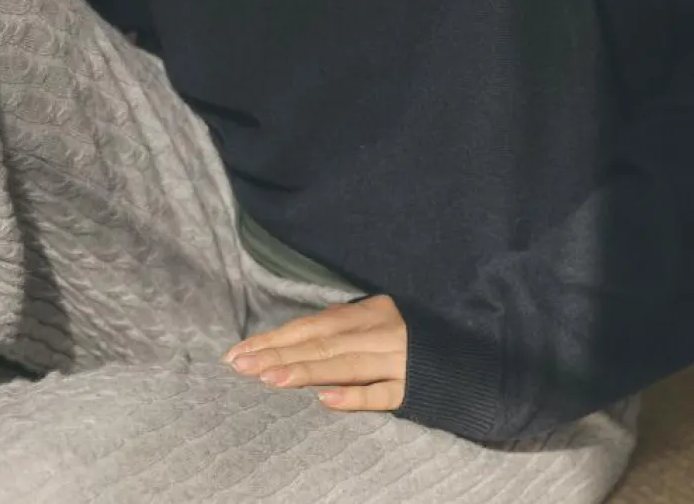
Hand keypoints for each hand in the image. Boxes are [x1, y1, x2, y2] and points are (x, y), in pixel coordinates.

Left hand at [221, 292, 407, 412]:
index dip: (275, 337)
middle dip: (278, 353)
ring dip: (304, 371)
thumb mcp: (381, 319)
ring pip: (344, 364)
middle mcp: (380, 332)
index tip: (239, 351)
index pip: (311, 325)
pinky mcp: (414, 388)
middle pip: (321, 343)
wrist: (472, 360)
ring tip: (268, 379)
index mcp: (368, 312)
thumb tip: (308, 327)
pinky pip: (381, 393)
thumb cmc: (418, 338)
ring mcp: (397, 360)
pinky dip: (354, 396)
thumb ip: (346, 322)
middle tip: (241, 366)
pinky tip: (325, 400)